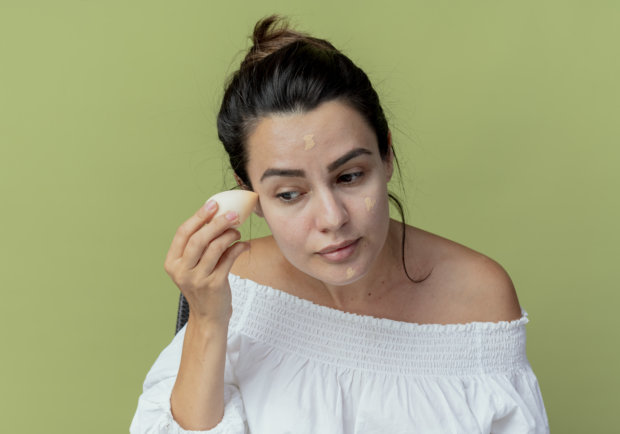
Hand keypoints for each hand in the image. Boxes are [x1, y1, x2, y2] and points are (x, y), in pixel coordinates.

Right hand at [164, 200, 248, 325]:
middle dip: (217, 222)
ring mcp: (197, 279)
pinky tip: (244, 245)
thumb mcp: (192, 267)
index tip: (213, 204)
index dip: (199, 216)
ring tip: (237, 231)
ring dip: (229, 235)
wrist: (208, 317)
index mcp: (172, 262)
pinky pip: (228, 258)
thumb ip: (199, 245)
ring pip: (215, 247)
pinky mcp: (215, 284)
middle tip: (233, 214)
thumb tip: (216, 216)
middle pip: (199, 238)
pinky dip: (238, 248)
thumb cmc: (202, 286)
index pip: (183, 233)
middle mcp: (181, 271)